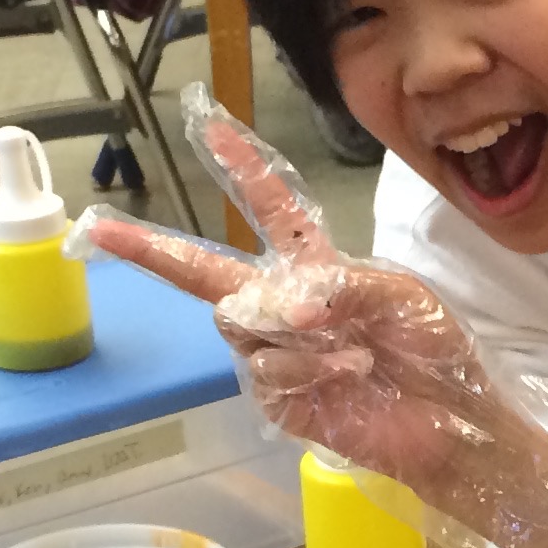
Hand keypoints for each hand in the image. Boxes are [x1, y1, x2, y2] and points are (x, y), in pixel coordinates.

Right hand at [76, 85, 547, 547]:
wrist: (450, 423)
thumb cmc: (433, 350)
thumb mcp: (404, 298)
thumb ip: (345, 285)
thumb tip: (287, 305)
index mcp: (315, 265)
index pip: (270, 209)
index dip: (241, 167)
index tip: (208, 123)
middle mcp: (283, 304)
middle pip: (203, 269)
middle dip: (147, 249)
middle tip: (97, 227)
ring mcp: (273, 352)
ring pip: (240, 320)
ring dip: (295, 330)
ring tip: (353, 349)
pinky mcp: (276, 396)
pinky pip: (266, 368)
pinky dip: (308, 368)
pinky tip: (347, 374)